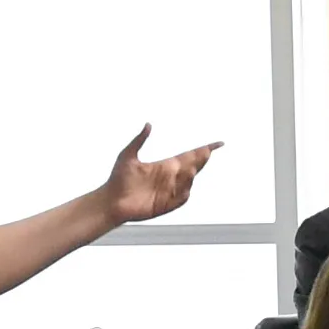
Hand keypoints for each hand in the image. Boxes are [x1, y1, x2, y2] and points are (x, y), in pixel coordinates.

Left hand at [98, 126, 219, 224]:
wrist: (111, 200)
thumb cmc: (117, 179)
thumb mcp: (127, 155)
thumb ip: (139, 140)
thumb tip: (148, 124)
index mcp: (165, 166)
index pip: (189, 156)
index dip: (204, 150)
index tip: (217, 144)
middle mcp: (170, 178)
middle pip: (193, 166)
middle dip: (201, 159)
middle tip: (207, 152)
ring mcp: (169, 192)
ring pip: (189, 181)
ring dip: (191, 174)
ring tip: (190, 166)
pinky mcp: (166, 204)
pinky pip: (181, 198)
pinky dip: (184, 191)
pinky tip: (183, 184)